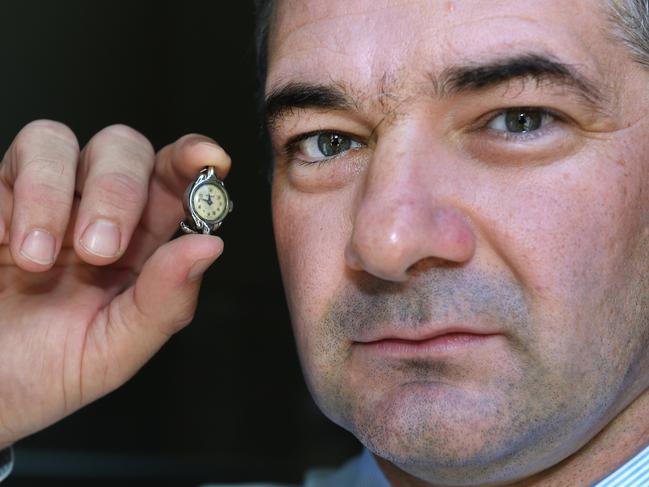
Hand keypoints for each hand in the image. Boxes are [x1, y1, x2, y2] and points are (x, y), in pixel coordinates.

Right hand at [0, 120, 230, 447]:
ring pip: (55, 139)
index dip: (191, 161)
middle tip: (97, 249)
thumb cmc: (41, 372)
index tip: (209, 160)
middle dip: (117, 188)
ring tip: (35, 260)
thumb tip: (209, 247)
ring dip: (51, 193)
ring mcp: (40, 202)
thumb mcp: (114, 351)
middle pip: (122, 148)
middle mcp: (93, 212)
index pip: (172, 183)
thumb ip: (165, 301)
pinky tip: (1, 245)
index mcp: (139, 245)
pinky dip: (5, 204)